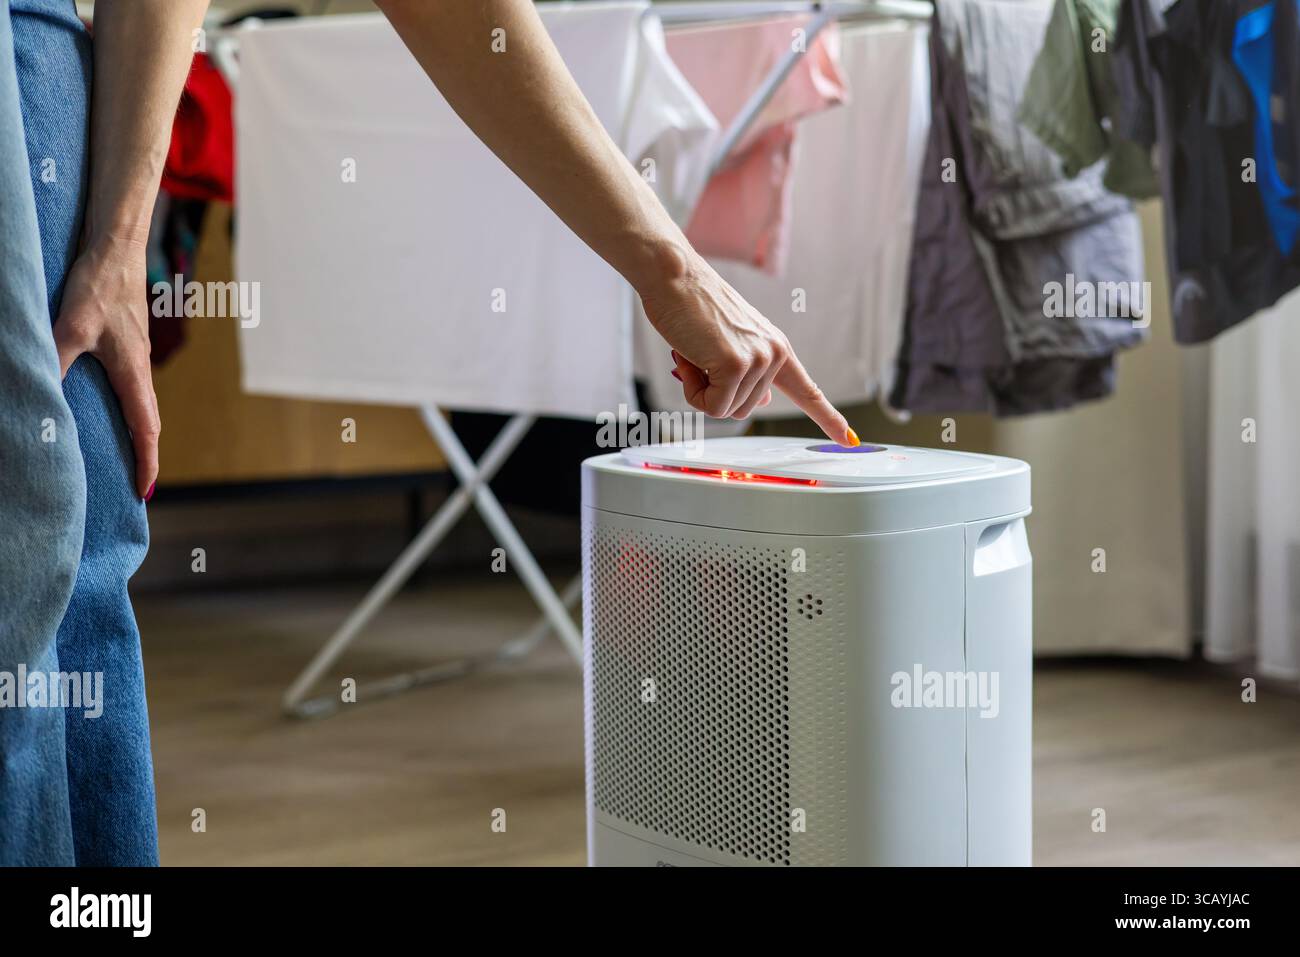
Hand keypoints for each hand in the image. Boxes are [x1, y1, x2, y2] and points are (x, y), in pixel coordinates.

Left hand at [53, 232, 159, 499]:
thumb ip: (56, 362)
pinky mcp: (126, 341)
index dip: (147, 461)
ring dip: (137, 431)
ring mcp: (135, 354)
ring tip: (127, 452)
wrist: (118, 245)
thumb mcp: (72, 327)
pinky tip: (107, 405)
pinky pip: (130, 385)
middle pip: (148, 421)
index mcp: (133, 371)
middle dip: (145, 453)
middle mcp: (139, 367)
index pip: (146, 428)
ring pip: (140, 403)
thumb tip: (38, 398)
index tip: (145, 491)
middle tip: (138, 483)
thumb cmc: (100, 284)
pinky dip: (126, 407)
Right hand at [638, 251, 856, 445]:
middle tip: (700, 356)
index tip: (850, 439)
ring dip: (701, 390)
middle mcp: (774, 353)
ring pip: (727, 410)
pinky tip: (689, 360)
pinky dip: (694, 392)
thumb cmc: (693, 306)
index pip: (808, 391)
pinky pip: (712, 406)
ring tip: (694, 353)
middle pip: (745, 409)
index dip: (829, 419)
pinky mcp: (736, 364)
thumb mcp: (732, 342)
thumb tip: (766, 400)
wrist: (674, 276)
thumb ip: (752, 372)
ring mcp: (758, 359)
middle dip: (714, 391)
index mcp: (776, 347)